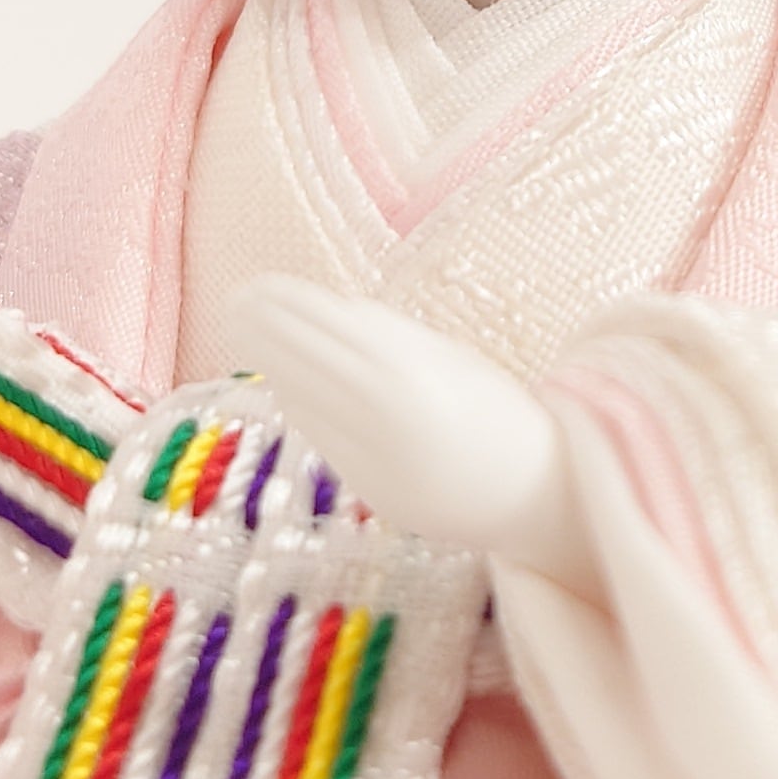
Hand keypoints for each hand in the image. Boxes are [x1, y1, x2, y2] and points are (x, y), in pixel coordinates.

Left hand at [220, 277, 601, 595]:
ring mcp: (377, 461)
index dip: (287, 307)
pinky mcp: (374, 493)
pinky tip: (289, 386)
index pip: (328, 332)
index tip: (255, 285)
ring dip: (277, 367)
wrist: (542, 492)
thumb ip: (392, 338)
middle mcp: (386, 420)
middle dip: (266, 332)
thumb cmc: (502, 411)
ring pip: (308, 405)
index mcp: (411, 375)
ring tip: (251, 336)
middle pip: (307, 366)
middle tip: (235, 302)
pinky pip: (326, 441)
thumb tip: (330, 311)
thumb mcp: (453, 358)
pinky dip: (303, 408)